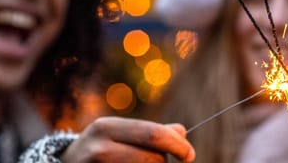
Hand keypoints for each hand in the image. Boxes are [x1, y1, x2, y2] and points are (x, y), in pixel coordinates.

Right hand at [61, 117, 195, 162]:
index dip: (177, 145)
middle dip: (164, 162)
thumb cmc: (98, 150)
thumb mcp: (117, 134)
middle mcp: (99, 148)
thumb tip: (182, 131)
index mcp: (106, 127)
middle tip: (161, 162)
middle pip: (153, 158)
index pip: (153, 134)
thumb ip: (150, 133)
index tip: (189, 155)